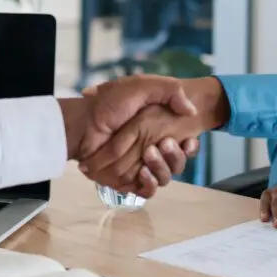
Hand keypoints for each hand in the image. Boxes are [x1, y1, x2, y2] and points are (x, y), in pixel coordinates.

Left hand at [79, 76, 228, 190]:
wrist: (85, 121)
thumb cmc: (110, 102)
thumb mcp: (142, 85)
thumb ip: (170, 91)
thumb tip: (191, 110)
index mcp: (158, 130)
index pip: (185, 145)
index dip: (190, 146)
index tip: (189, 140)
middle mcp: (152, 148)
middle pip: (177, 163)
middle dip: (177, 156)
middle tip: (167, 143)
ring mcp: (140, 165)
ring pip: (164, 177)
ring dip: (162, 168)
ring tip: (150, 153)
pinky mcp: (128, 180)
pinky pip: (147, 190)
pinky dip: (149, 184)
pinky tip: (143, 172)